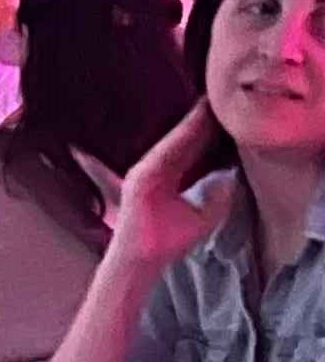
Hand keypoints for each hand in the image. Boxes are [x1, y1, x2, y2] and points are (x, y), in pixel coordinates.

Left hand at [107, 103, 238, 273]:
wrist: (132, 260)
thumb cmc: (160, 243)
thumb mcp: (198, 222)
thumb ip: (216, 199)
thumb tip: (229, 179)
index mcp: (152, 173)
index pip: (181, 140)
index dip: (198, 121)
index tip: (212, 101)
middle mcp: (144, 168)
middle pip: (175, 139)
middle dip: (195, 121)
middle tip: (216, 101)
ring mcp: (142, 173)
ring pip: (170, 146)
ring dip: (189, 133)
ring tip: (211, 115)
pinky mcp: (144, 181)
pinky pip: (168, 158)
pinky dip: (183, 148)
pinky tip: (198, 143)